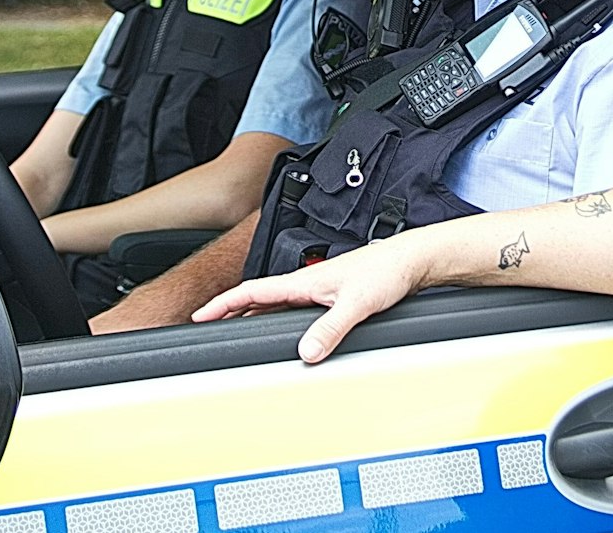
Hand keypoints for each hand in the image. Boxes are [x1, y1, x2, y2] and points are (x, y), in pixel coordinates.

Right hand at [191, 237, 427, 362]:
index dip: (224, 303)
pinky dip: (279, 319)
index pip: (253, 291)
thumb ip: (331, 327)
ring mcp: (319, 289)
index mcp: (305, 282)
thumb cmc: (387, 272)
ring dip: (254, 315)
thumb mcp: (357, 303)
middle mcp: (308, 284)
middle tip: (209, 327)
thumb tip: (307, 352)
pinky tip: (283, 330)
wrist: (412, 260)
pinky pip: (294, 309)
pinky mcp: (333, 295)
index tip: (200, 315)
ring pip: (276, 304)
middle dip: (231, 312)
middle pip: (258, 299)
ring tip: (236, 331)